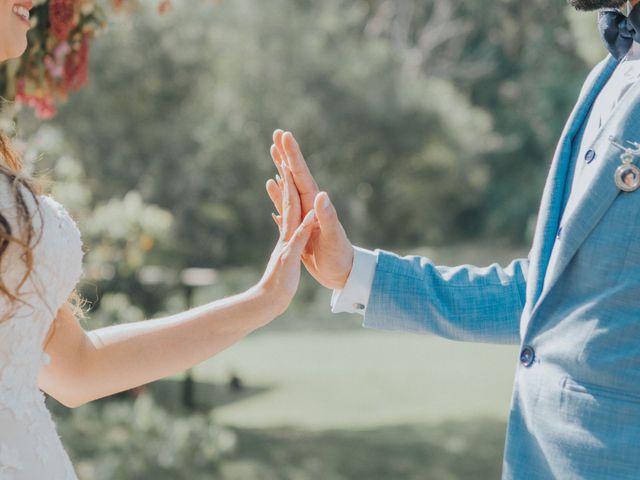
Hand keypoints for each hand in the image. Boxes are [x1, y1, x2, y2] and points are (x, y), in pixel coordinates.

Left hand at [256, 161, 316, 315]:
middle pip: (287, 198)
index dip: (290, 181)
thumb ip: (299, 238)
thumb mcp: (291, 261)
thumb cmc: (279, 286)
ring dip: (284, 190)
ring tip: (280, 172)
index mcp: (289, 233)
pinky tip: (282, 208)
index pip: (292, 202)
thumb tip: (308, 216)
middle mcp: (286, 233)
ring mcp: (286, 239)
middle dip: (284, 176)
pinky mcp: (287, 248)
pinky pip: (288, 225)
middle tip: (281, 153)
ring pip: (286, 209)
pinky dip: (286, 213)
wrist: (267, 303)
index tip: (290, 159)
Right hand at [265, 130, 353, 289]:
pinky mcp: (298, 226)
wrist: (343, 273)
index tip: (284, 134)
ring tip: (273, 153)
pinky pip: (284, 205)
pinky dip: (277, 194)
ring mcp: (303, 215)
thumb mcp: (334, 239)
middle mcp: (309, 206)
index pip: (302, 175)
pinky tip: (271, 186)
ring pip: (288, 187)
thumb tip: (320, 195)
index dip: (293, 155)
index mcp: (315, 206)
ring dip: (280, 170)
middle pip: (294, 175)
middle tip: (276, 134)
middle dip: (285, 155)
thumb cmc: (340, 258)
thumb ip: (327, 218)